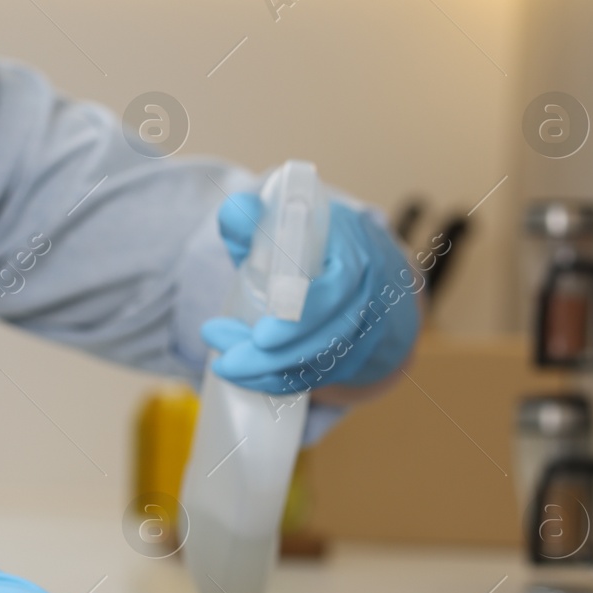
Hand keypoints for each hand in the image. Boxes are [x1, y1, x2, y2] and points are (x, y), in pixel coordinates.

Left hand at [203, 192, 419, 393]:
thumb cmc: (311, 241)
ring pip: (320, 363)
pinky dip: (278, 382)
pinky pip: (316, 378)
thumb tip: (236, 210)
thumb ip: (252, 217)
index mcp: (355, 253)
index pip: (336, 291)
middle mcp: (367, 296)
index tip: (262, 336)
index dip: (300, 315)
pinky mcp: (352, 356)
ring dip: (269, 372)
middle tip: (225, 360)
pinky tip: (244, 377)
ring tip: (224, 365)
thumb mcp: (286, 220)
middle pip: (326, 337)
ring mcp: (364, 331)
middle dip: (272, 357)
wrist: (358, 264)